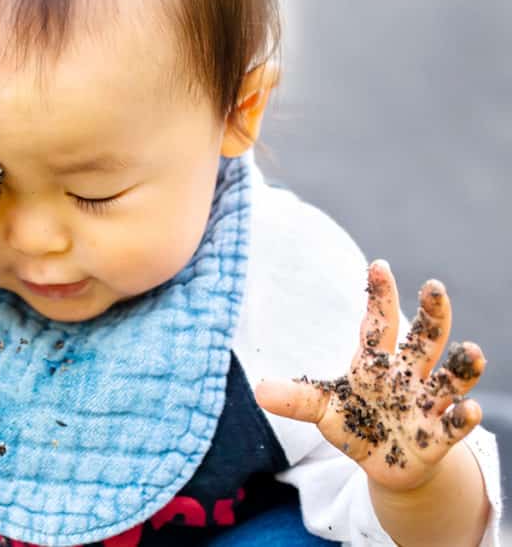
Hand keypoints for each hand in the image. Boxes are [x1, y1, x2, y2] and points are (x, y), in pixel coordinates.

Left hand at [255, 260, 486, 491]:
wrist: (386, 463)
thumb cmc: (356, 424)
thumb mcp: (323, 409)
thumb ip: (296, 399)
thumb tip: (258, 391)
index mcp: (376, 363)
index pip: (380, 323)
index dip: (380, 296)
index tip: (379, 265)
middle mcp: (408, 376)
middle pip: (425, 340)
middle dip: (432, 315)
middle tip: (434, 287)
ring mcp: (426, 405)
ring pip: (450, 379)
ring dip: (462, 366)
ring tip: (471, 348)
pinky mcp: (436, 437)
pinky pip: (453, 425)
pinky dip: (463, 418)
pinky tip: (470, 409)